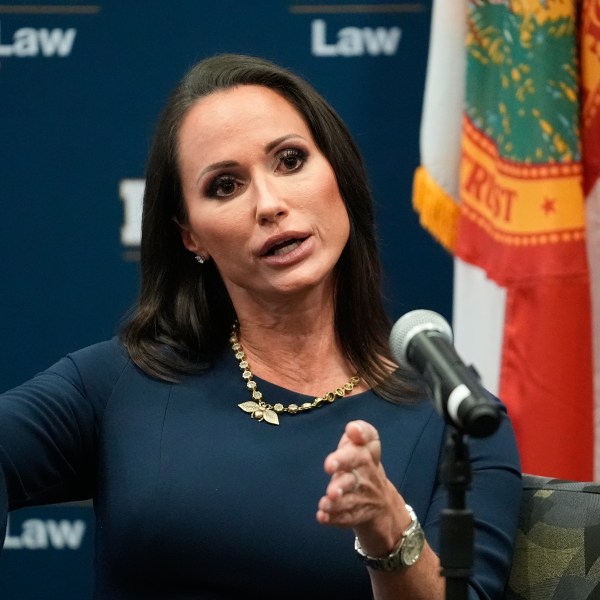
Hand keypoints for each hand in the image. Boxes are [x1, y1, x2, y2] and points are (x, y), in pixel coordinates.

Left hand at [316, 420, 408, 554]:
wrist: (383, 507)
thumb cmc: (363, 469)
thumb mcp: (361, 448)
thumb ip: (359, 434)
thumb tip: (352, 428)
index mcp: (368, 453)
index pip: (370, 439)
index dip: (363, 433)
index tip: (351, 430)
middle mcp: (368, 473)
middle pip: (357, 467)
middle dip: (343, 465)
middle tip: (328, 466)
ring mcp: (364, 496)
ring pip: (351, 497)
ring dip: (337, 500)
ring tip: (325, 502)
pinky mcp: (359, 515)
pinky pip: (347, 518)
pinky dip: (335, 518)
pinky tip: (322, 516)